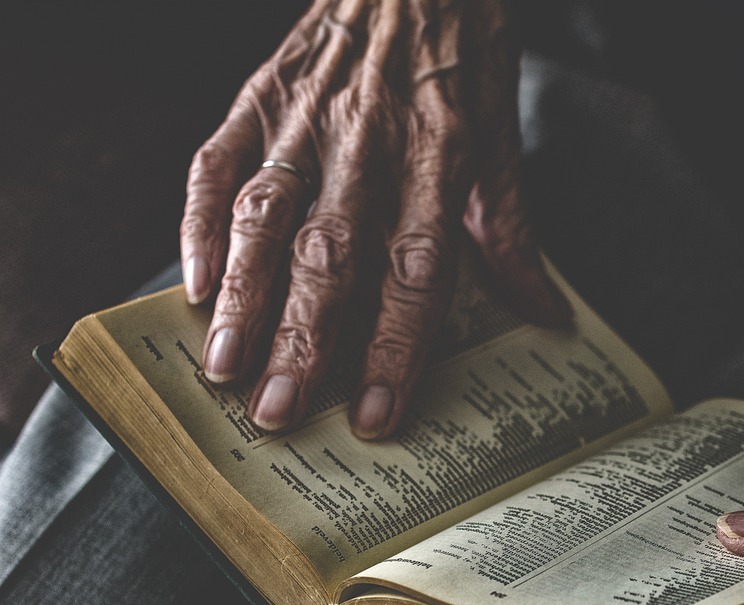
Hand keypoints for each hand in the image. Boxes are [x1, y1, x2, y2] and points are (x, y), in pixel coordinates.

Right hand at [181, 0, 568, 438]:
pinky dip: (198, 223)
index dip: (398, 344)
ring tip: (223, 367)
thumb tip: (548, 314)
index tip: (379, 411)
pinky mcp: (259, 93)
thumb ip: (511, 229)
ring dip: (243, 296)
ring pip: (265, 215)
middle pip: (332, 252)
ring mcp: (304, 115)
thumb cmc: (462, 51)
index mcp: (440, 152)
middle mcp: (368, 137)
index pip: (417, 267)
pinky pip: (216, 162)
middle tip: (279, 412)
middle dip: (303, 339)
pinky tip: (193, 285)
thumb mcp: (501, 134)